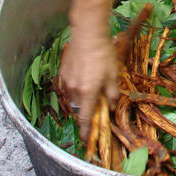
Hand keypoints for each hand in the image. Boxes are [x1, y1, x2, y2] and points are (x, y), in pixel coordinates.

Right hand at [60, 25, 118, 140]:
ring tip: (91, 90)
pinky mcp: (62, 73)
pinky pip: (68, 87)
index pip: (85, 118)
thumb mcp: (113, 75)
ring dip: (81, 99)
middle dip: (86, 112)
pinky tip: (84, 79)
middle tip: (96, 109)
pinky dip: (76, 89)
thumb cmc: (103, 54)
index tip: (86, 140)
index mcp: (87, 92)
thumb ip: (112, 93)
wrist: (87, 35)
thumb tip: (112, 106)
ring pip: (73, 98)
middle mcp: (74, 89)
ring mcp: (66, 81)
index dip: (86, 131)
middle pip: (79, 109)